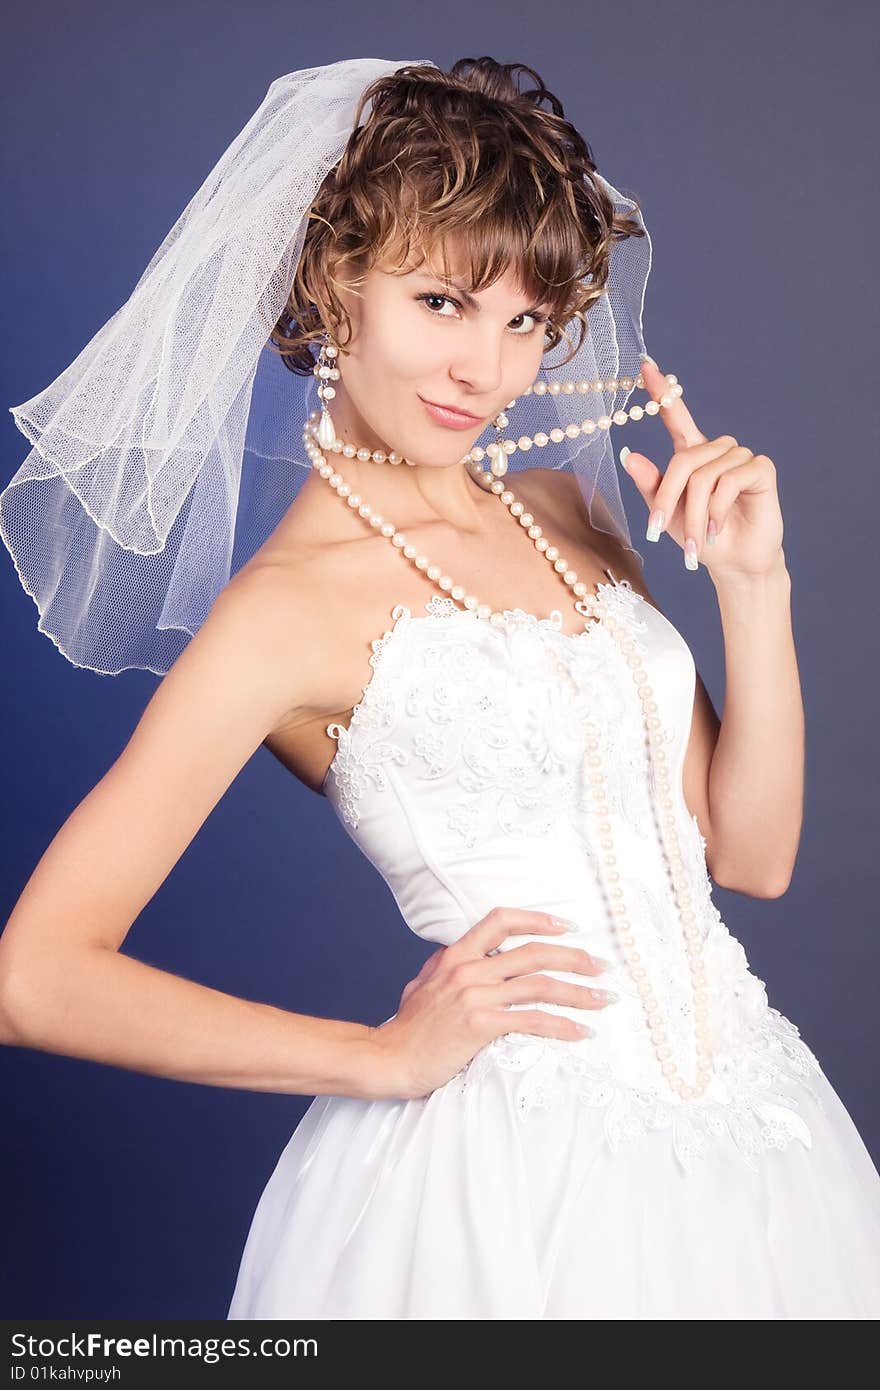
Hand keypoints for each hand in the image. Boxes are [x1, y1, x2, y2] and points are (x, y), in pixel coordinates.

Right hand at [370, 907, 616, 1099]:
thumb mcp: (421, 985)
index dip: (537, 919)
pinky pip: (533, 1021)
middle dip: (574, 957)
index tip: (567, 926)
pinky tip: (580, 1033)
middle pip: (533, 952)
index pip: (500, 921)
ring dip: (578, 992)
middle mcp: (468, 970)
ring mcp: (475, 997)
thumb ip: (441, 968)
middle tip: (601, 967)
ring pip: (540, 985)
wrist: (388, 1059)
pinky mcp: (481, 1025)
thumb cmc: (406, 1029)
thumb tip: (451, 955)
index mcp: (455, 957)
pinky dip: (562, 1026)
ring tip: (603, 1000)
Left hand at [620, 358, 784, 580]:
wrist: (733, 563)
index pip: (676, 415)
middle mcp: (717, 449)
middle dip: (668, 500)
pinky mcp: (761, 469)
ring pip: (705, 476)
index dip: (662, 391)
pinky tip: (717, 528)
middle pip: (683, 461)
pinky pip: (729, 482)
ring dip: (695, 514)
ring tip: (698, 538)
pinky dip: (717, 510)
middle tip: (659, 533)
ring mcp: (741, 456)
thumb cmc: (699, 537)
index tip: (646, 365)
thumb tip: (627, 454)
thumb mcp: (667, 513)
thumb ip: (651, 485)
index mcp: (693, 453)